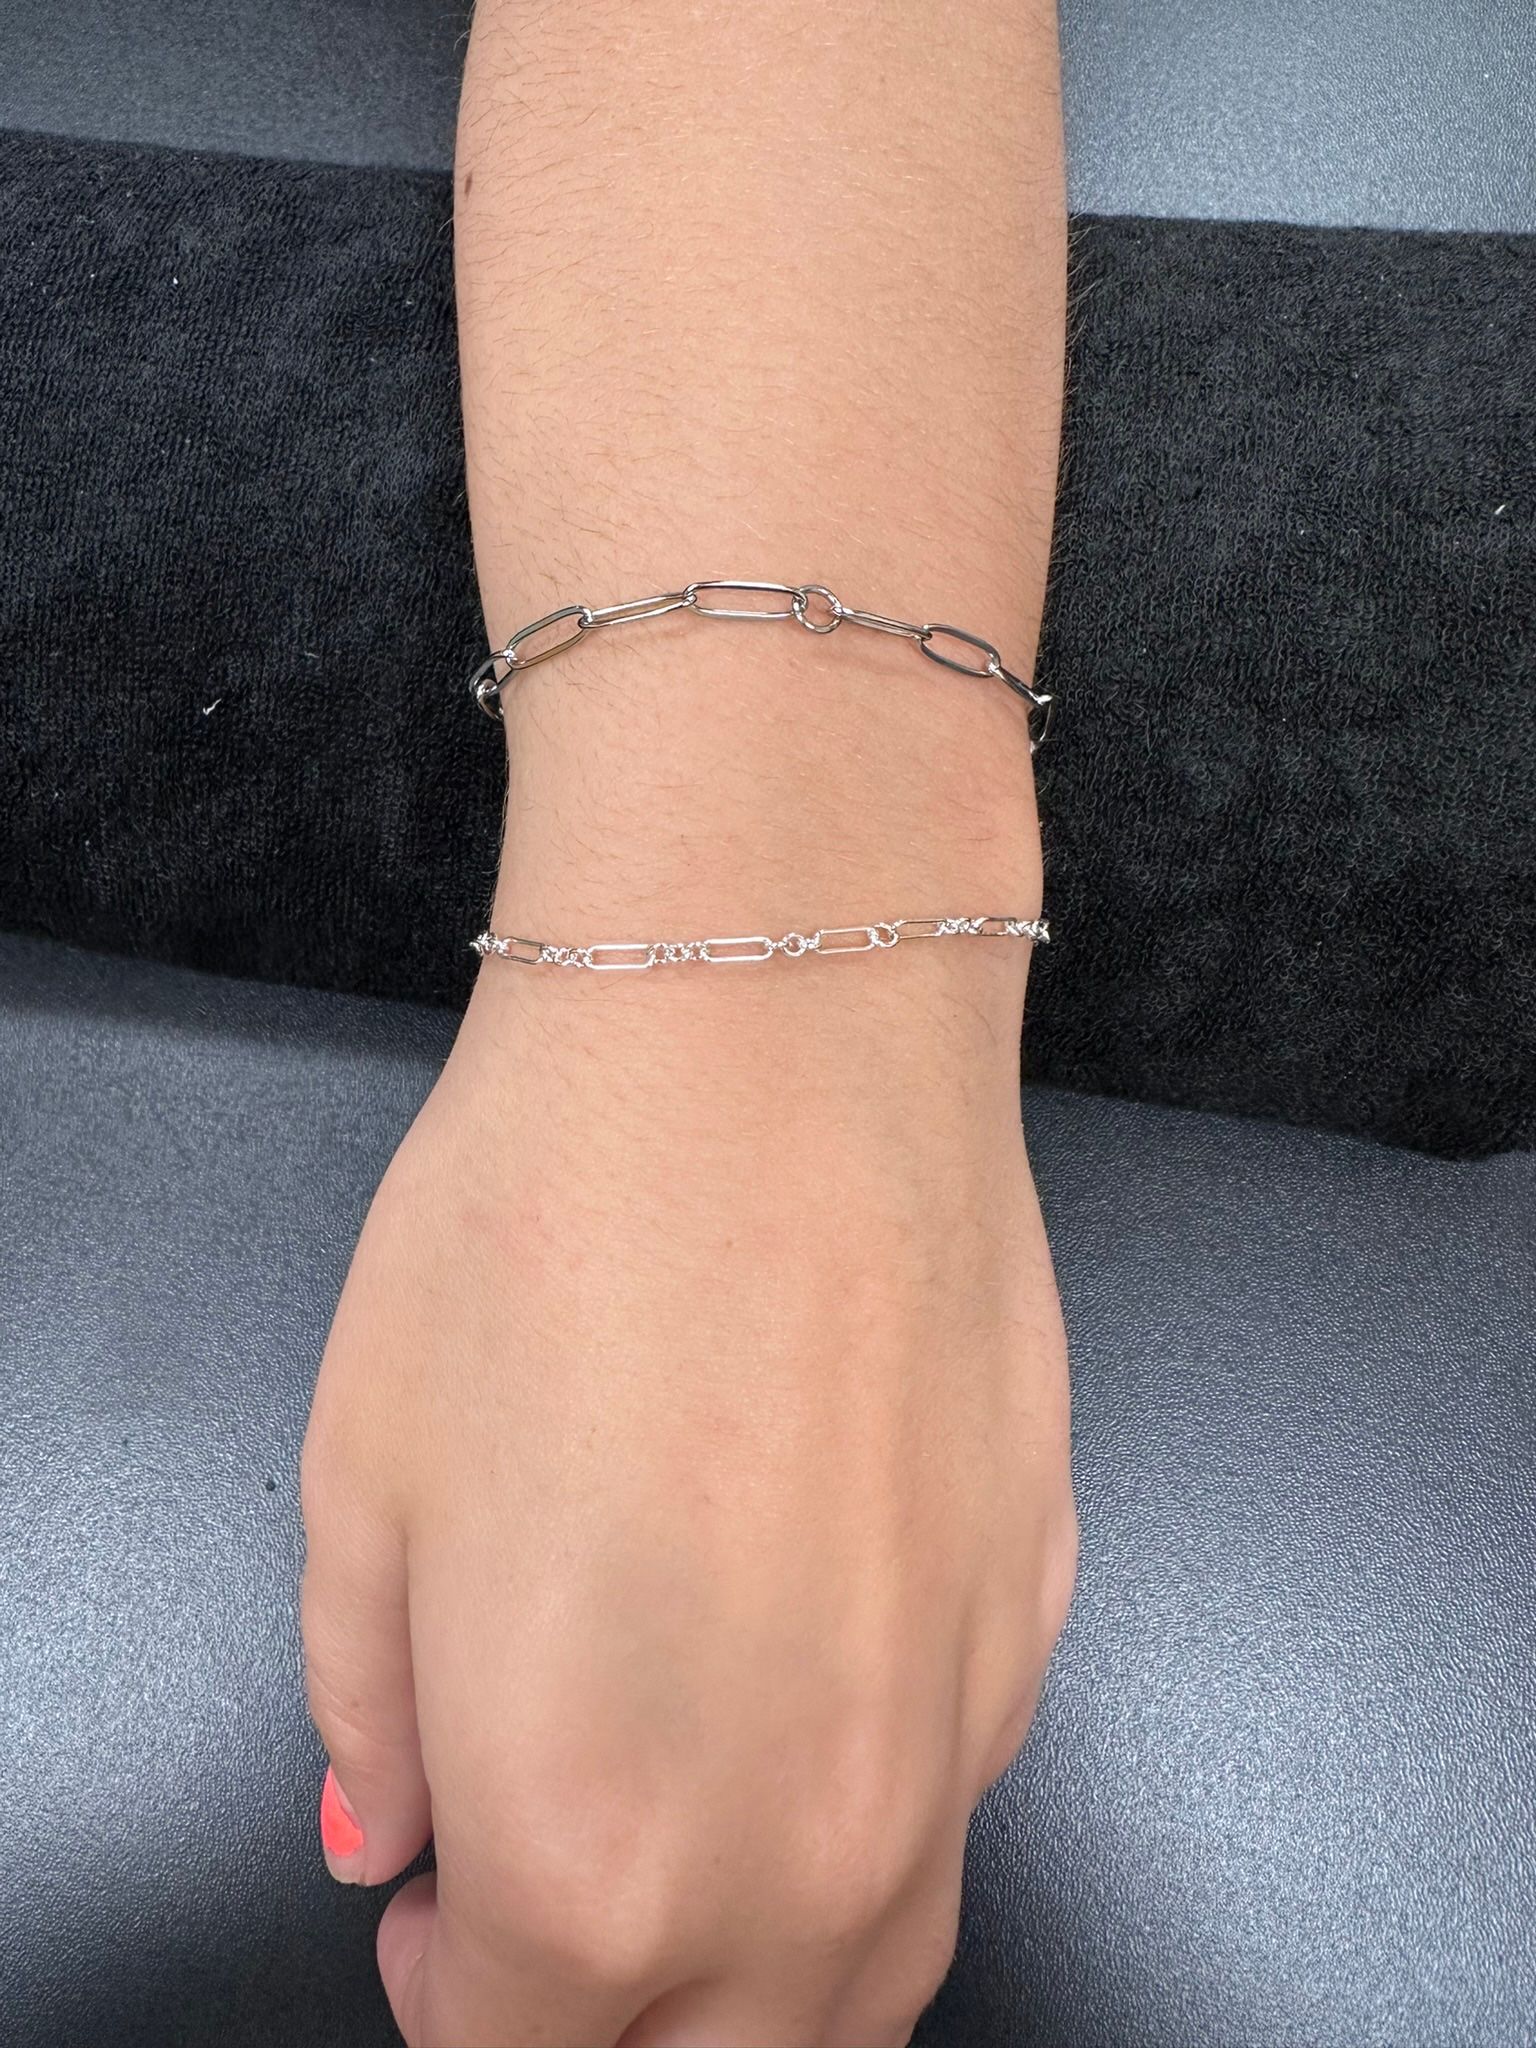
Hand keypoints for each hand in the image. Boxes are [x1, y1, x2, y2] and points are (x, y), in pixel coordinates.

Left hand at [300, 956, 1074, 2046]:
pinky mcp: (1034, 1620)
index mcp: (589, 1836)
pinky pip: (953, 1812)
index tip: (431, 1922)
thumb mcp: (364, 1479)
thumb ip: (369, 1709)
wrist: (779, 1035)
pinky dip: (863, 1821)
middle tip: (536, 1902)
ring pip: (868, 1978)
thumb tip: (388, 1821)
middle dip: (605, 2022)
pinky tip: (796, 1688)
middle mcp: (803, 1836)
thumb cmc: (559, 1224)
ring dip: (756, 1966)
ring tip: (675, 1831)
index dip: (450, 2003)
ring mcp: (949, 1737)